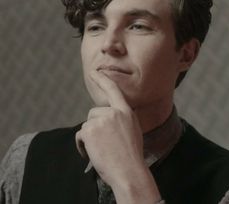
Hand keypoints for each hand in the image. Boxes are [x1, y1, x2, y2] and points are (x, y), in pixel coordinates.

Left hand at [75, 70, 160, 202]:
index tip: (94, 72)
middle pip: (94, 112)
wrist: (129, 172)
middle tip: (103, 142)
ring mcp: (102, 120)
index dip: (103, 79)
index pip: (113, 90)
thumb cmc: (131, 155)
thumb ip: (120, 119)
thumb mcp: (132, 131)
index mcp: (126, 112)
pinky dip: (82, 145)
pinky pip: (80, 135)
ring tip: (101, 149)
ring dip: (90, 137)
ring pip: (87, 124)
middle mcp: (114, 112)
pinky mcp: (90, 130)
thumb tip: (105, 117)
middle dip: (95, 126)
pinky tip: (91, 153)